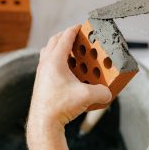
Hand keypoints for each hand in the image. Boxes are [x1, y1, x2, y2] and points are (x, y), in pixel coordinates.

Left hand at [26, 25, 111, 149]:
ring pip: (47, 51)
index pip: (65, 37)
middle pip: (53, 40)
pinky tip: (66, 70)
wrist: (43, 123)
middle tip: (77, 37)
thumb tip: (108, 93)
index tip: (81, 26)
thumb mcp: (87, 97)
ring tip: (71, 52)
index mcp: (55, 60)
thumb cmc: (60, 107)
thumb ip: (102, 92)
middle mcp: (45, 63)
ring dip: (58, 47)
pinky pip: (47, 63)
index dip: (74, 29)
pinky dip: (56, 60)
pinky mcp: (40, 81)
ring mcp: (41, 72)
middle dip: (65, 36)